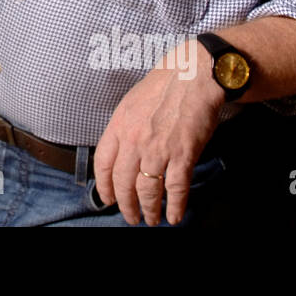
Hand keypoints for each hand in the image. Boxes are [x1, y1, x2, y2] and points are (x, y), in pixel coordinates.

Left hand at [92, 40, 222, 225]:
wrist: (192, 75)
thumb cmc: (163, 86)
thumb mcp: (131, 104)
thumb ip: (123, 129)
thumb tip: (120, 152)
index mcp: (118, 126)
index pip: (103, 163)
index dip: (104, 186)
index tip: (108, 199)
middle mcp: (134, 140)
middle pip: (123, 182)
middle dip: (126, 205)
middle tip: (131, 217)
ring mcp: (158, 149)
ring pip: (147, 190)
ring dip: (149, 210)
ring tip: (151, 219)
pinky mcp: (182, 154)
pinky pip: (175, 188)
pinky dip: (175, 206)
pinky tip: (174, 216)